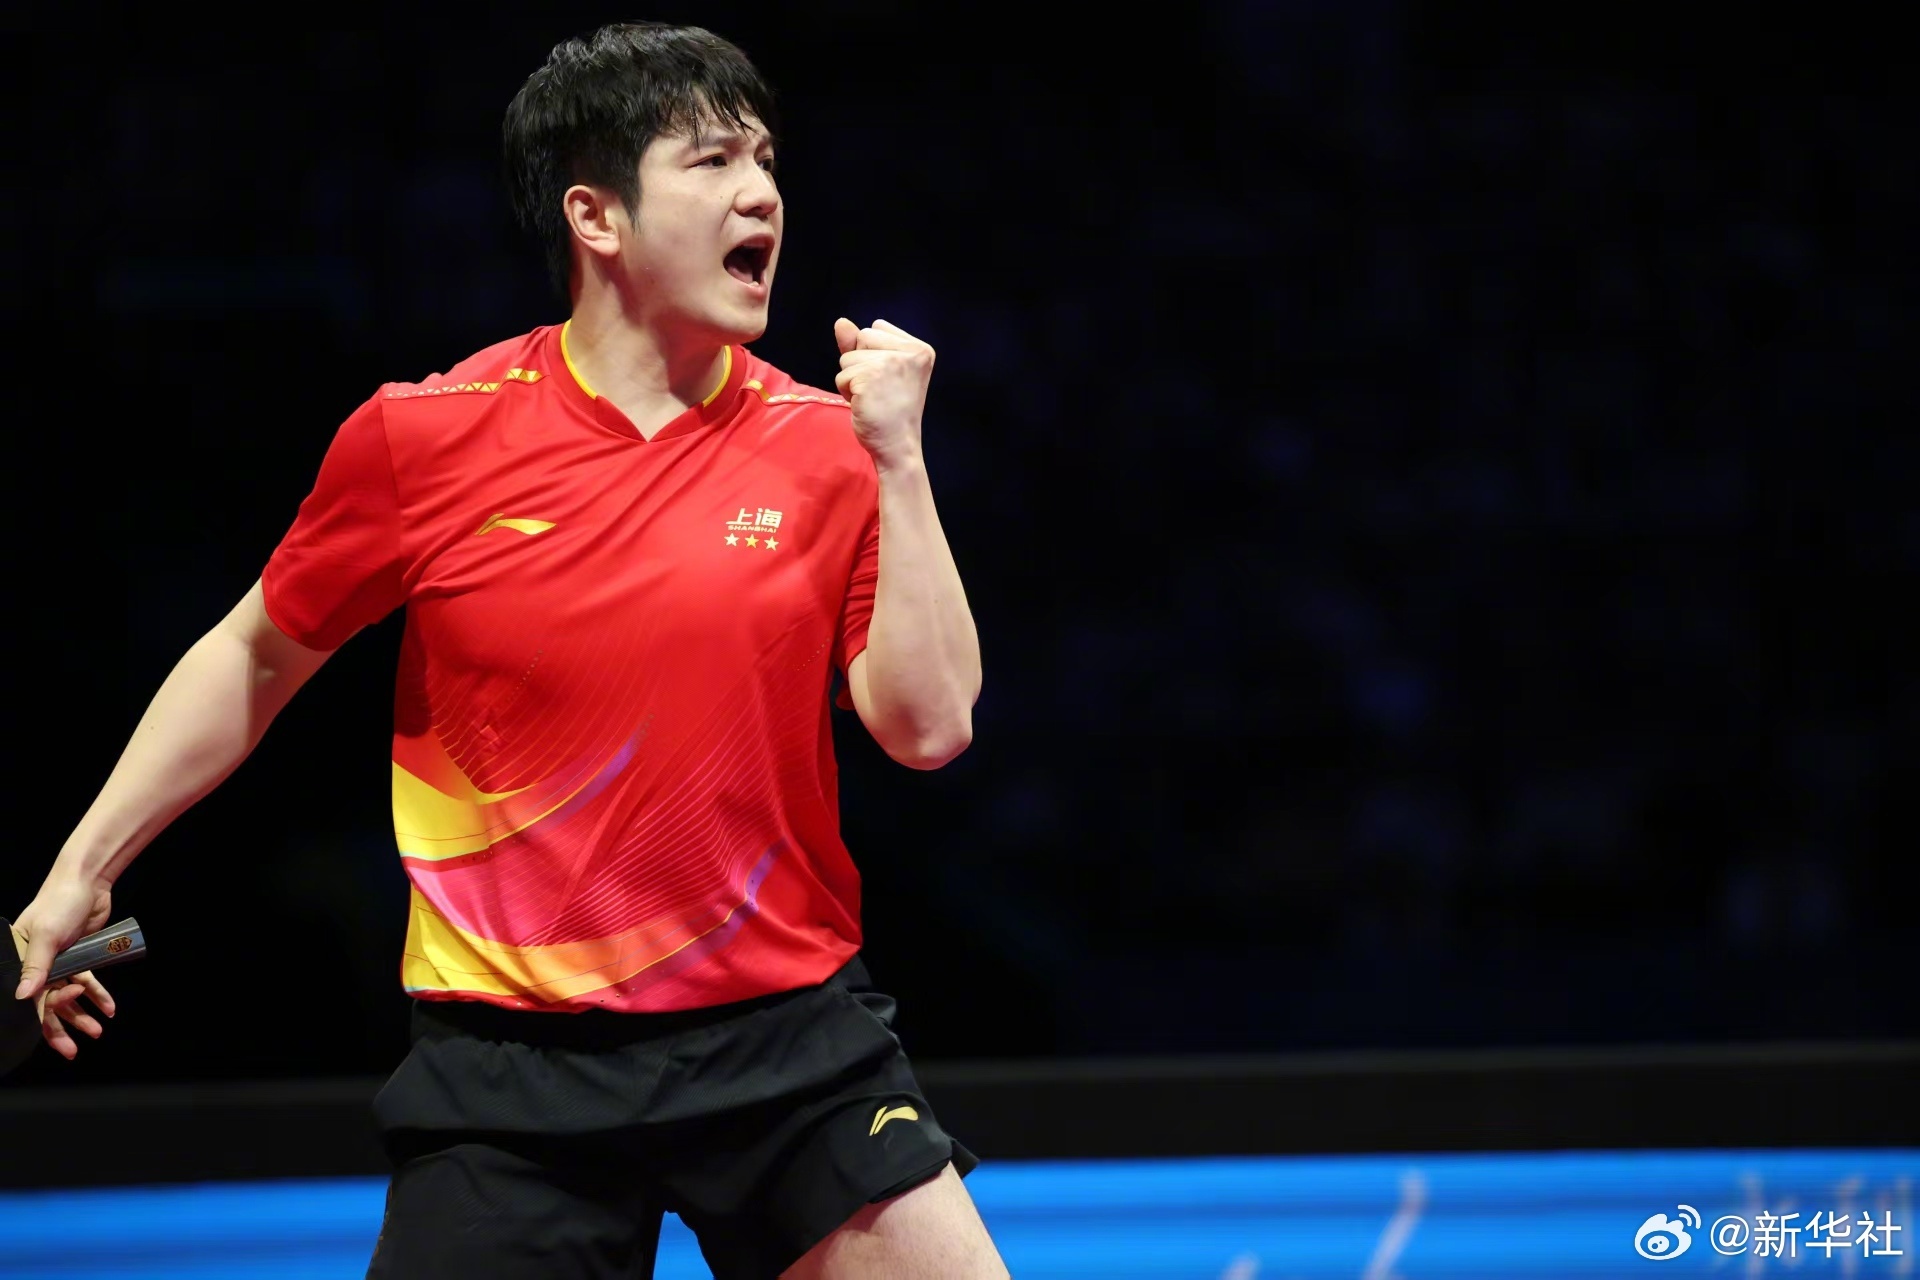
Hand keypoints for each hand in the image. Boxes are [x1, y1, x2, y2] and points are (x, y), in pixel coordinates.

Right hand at [11, 874, 117, 1059]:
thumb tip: (21, 998)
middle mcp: (35, 964)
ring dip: (81, 1014)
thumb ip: (37, 967)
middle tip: (72, 1051)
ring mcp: (58, 961)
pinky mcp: (79, 956)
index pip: (28, 996)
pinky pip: (86, 981)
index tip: (58, 1031)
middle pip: (46, 1002)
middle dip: (60, 1027)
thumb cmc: (59, 903)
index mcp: (17, 959)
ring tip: (97, 1032)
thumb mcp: (47, 935)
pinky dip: (97, 995)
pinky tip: (109, 1009)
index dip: (42, 1015)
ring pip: (68, 995)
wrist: (88, 881)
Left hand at [833, 318, 933, 468]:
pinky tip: (866, 405)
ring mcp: (890, 363)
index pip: (876, 328)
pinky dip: (847, 393)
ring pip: (848, 358)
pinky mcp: (870, 376)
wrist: (898, 445)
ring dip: (853, 380)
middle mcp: (909, 352)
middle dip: (861, 364)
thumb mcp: (881, 370)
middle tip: (880, 390)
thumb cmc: (891, 410)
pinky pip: (841, 376)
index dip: (873, 354)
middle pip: (862, 338)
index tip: (890, 380)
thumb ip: (861, 344)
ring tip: (873, 398)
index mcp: (920, 348)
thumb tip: (840, 322)